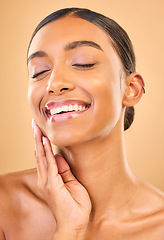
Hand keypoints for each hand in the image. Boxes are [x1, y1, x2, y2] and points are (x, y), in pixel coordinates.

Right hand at [32, 120, 90, 237]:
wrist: (75, 224)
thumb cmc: (76, 206)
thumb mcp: (73, 183)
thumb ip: (64, 170)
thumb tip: (58, 156)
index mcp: (51, 178)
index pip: (45, 156)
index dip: (42, 143)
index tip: (40, 130)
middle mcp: (46, 178)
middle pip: (40, 154)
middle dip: (37, 138)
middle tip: (34, 124)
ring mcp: (48, 181)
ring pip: (42, 156)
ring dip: (39, 141)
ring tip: (36, 128)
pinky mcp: (52, 184)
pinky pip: (49, 163)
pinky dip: (46, 151)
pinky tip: (44, 141)